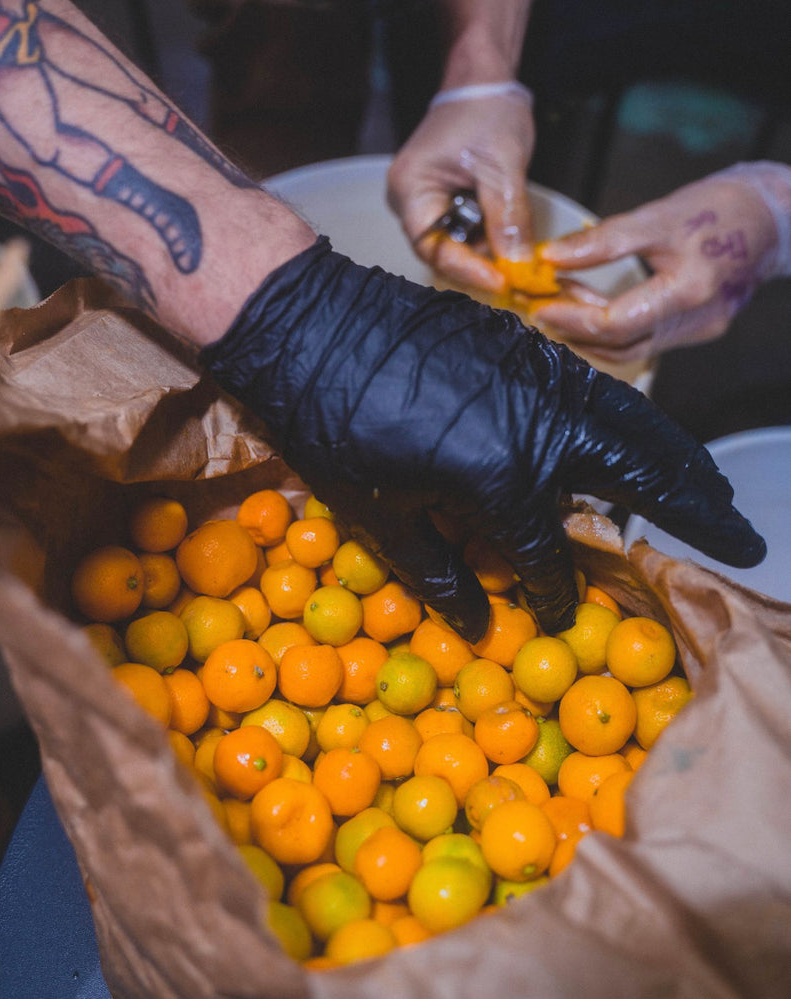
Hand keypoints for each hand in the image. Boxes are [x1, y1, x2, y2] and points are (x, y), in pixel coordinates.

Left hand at [201, 238, 765, 641]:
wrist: (305, 322)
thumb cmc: (327, 427)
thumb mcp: (377, 515)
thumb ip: (440, 574)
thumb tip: (480, 625)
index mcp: (500, 481)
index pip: (547, 556)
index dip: (552, 594)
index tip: (555, 613)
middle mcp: (540, 426)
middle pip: (641, 477)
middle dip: (698, 513)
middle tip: (743, 539)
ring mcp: (540, 375)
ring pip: (634, 422)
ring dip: (681, 460)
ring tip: (717, 493)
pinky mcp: (526, 342)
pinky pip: (598, 387)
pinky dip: (634, 418)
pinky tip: (643, 438)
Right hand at [387, 83, 535, 293]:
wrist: (484, 84)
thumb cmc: (487, 112)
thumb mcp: (503, 167)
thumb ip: (508, 218)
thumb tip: (518, 265)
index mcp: (410, 189)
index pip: (432, 247)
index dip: (466, 269)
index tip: (501, 280)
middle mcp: (408, 201)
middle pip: (441, 251)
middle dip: (479, 262)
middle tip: (515, 273)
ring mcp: (423, 203)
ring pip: (454, 245)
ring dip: (485, 250)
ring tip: (515, 250)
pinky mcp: (441, 204)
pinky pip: (461, 232)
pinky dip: (485, 237)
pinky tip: (506, 235)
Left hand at [534, 162, 790, 362]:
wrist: (773, 218)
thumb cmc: (719, 209)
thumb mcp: (657, 215)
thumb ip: (603, 240)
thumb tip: (552, 256)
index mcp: (689, 290)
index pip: (617, 323)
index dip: (573, 319)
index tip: (541, 307)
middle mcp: (695, 321)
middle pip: (621, 344)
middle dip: (575, 329)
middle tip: (542, 308)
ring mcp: (698, 331)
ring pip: (632, 348)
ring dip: (592, 333)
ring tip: (562, 304)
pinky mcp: (697, 330)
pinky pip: (646, 339)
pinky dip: (615, 329)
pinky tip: (593, 307)